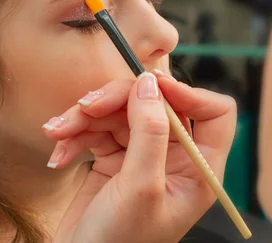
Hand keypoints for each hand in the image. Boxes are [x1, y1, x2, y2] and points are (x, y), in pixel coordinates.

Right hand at [43, 72, 236, 242]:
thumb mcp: (140, 188)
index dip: (186, 92)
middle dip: (115, 102)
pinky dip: (75, 136)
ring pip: (119, 113)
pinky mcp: (113, 159)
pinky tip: (58, 153)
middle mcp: (174, 157)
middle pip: (154, 104)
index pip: (214, 112)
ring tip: (57, 132)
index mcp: (198, 167)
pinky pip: (97, 129)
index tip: (149, 85)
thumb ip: (149, 132)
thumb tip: (149, 84)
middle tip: (84, 106)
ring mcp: (142, 156)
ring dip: (84, 119)